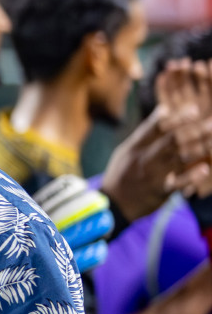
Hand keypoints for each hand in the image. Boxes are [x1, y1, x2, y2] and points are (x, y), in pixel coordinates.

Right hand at [103, 58, 211, 220]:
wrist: (112, 204)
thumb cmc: (121, 174)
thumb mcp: (125, 151)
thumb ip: (144, 133)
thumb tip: (163, 111)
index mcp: (135, 146)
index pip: (156, 128)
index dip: (176, 118)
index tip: (195, 109)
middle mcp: (144, 158)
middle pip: (172, 141)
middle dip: (193, 131)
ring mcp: (152, 174)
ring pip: (179, 158)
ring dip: (199, 148)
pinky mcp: (160, 191)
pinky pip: (178, 183)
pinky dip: (192, 176)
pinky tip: (206, 169)